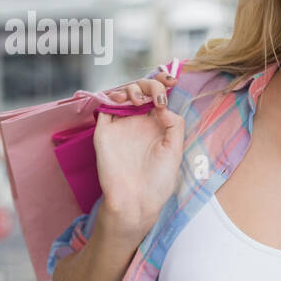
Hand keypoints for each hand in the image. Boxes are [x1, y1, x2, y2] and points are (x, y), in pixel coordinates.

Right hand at [94, 69, 184, 236]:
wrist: (136, 199)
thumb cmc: (158, 180)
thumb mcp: (176, 151)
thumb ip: (174, 125)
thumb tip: (163, 105)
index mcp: (158, 125)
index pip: (159, 95)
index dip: (163, 82)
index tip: (171, 81)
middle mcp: (139, 122)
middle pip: (142, 90)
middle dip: (150, 84)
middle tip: (156, 97)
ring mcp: (121, 125)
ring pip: (123, 93)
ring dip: (132, 89)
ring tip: (139, 101)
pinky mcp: (105, 130)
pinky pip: (104, 106)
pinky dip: (111, 97)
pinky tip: (122, 101)